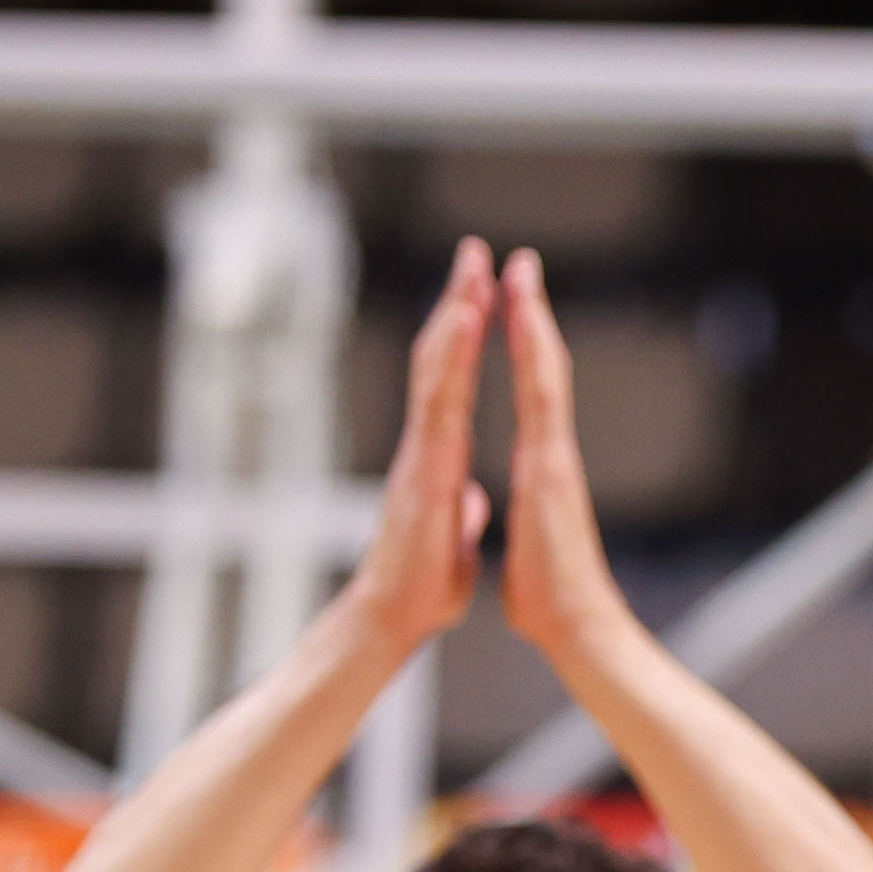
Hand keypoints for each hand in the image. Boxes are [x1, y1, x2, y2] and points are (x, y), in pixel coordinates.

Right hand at [348, 236, 498, 651]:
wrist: (392, 618)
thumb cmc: (420, 589)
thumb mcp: (453, 543)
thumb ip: (459, 514)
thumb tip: (467, 500)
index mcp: (438, 459)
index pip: (453, 385)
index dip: (465, 340)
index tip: (480, 296)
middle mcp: (425, 444)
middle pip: (439, 359)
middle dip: (458, 303)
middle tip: (474, 253)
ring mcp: (420, 450)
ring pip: (436, 368)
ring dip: (455, 314)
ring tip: (472, 266)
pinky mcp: (422, 463)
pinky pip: (440, 398)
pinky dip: (451, 355)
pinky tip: (464, 319)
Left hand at [491, 243, 638, 667]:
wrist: (577, 628)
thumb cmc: (552, 602)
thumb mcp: (531, 550)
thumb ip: (531, 525)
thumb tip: (531, 523)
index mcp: (542, 471)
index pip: (531, 396)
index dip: (522, 350)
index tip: (511, 308)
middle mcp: (553, 453)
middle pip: (543, 369)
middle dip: (529, 314)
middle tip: (520, 264)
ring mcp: (556, 455)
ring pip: (545, 370)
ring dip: (532, 316)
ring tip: (519, 268)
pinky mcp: (553, 465)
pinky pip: (541, 396)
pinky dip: (533, 353)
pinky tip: (523, 316)